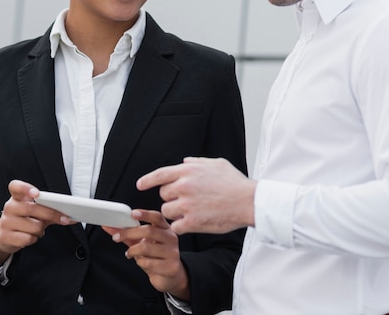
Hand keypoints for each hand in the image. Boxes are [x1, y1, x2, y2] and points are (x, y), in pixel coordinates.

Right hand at [0, 180, 72, 270]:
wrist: (5, 235)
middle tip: (65, 219)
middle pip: (32, 209)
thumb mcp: (36, 212)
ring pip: (33, 226)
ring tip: (39, 229)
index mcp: (17, 197)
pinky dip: (34, 239)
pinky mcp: (5, 237)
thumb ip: (52, 210)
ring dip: (41, 230)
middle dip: (51, 214)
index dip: (25, 188)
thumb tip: (72, 218)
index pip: (16, 187)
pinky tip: (31, 236)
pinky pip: (27, 238)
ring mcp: (6, 222)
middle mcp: (10, 207)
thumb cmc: (25, 220)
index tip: (37, 193)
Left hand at [103, 210, 189, 300]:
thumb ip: (127, 234)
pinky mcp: (171, 267)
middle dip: (129, 233)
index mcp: (165, 228)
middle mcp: (171, 238)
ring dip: (133, 251)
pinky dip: (140, 262)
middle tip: (116, 237)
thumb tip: (109, 226)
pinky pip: (149, 263)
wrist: (169, 276)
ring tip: (130, 253)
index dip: (145, 214)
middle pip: (149, 230)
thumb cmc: (155, 256)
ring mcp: (172, 252)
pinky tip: (142, 262)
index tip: (132, 213)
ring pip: (146, 247)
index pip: (157, 217)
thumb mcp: (142, 242)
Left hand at [137, 157, 256, 234]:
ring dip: (175, 213)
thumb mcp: (217, 164)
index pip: (160, 174)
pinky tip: (191, 224)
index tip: (139, 185)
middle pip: (163, 194)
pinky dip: (181, 227)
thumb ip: (198, 162)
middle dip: (171, 198)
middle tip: (186, 200)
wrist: (248, 202)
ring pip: (166, 211)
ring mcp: (187, 205)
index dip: (147, 180)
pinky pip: (175, 227)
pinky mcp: (192, 222)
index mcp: (189, 170)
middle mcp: (184, 186)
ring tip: (190, 212)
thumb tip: (185, 160)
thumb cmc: (235, 183)